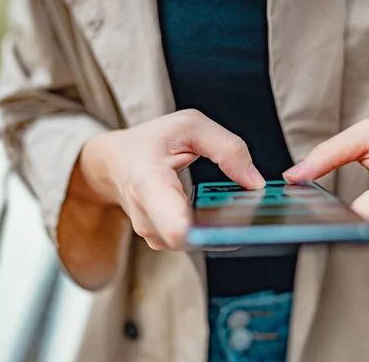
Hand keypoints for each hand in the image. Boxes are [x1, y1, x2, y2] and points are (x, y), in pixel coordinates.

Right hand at [79, 109, 265, 249]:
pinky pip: (193, 241)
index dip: (206, 234)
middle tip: (251, 207)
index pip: (175, 226)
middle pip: (194, 239)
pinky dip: (210, 228)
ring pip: (196, 242)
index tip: (237, 223)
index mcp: (149, 182)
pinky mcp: (161, 240)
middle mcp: (147, 215)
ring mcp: (152, 233)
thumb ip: (227, 148)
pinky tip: (220, 210)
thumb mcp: (188, 126)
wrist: (114, 163)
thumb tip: (255, 182)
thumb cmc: (149, 142)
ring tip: (235, 204)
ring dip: (220, 227)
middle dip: (225, 227)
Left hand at [283, 119, 368, 249]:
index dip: (335, 219)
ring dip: (327, 222)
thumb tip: (292, 176)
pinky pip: (354, 237)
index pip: (367, 217)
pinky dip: (338, 224)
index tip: (307, 211)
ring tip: (309, 205)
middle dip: (320, 218)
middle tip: (294, 205)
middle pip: (351, 232)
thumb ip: (329, 152)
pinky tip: (326, 213)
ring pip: (349, 238)